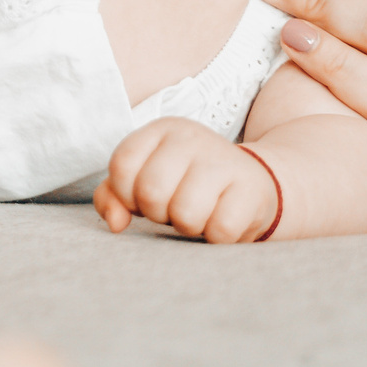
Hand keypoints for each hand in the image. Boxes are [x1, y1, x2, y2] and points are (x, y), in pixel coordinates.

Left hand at [96, 119, 275, 243]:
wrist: (254, 184)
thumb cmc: (187, 185)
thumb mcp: (145, 180)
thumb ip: (113, 196)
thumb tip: (115, 223)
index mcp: (161, 130)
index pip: (122, 166)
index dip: (127, 195)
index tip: (144, 198)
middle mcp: (192, 137)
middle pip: (151, 192)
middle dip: (158, 213)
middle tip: (176, 207)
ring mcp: (224, 160)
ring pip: (185, 214)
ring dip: (189, 227)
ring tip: (200, 213)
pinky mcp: (252, 189)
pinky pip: (220, 230)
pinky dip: (217, 237)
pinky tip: (223, 219)